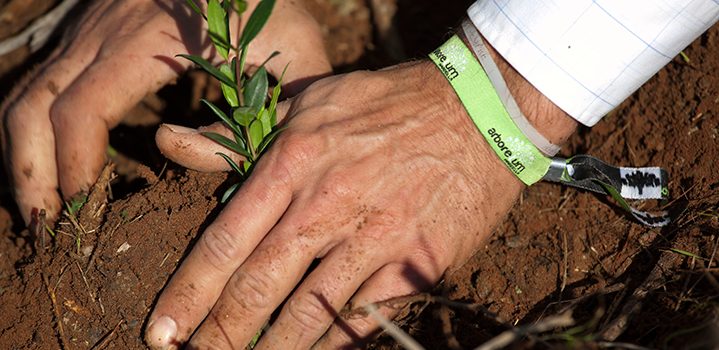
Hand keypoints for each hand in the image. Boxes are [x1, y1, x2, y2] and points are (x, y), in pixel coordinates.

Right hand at [0, 0, 329, 223]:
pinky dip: (33, 127)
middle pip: (36, 106)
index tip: (88, 214)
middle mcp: (104, 32)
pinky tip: (50, 161)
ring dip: (23, 153)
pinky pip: (40, 81)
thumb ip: (266, 110)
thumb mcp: (291, 50)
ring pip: (26, 92)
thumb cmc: (273, 3)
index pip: (84, 110)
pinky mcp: (88, 32)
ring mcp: (88, 29)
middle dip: (33, 174)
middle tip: (50, 229)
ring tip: (41, 206)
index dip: (76, 168)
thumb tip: (187, 154)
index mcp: (148, 41)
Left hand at [148, 57, 576, 348]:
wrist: (478, 109)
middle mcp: (326, 204)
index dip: (188, 293)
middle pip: (258, 286)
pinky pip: (366, 314)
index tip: (162, 330)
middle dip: (218, 335)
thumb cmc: (388, 102)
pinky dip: (335, 342)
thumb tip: (172, 145)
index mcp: (293, 162)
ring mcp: (374, 235)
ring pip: (309, 310)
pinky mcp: (416, 260)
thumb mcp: (309, 101)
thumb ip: (238, 135)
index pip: (226, 241)